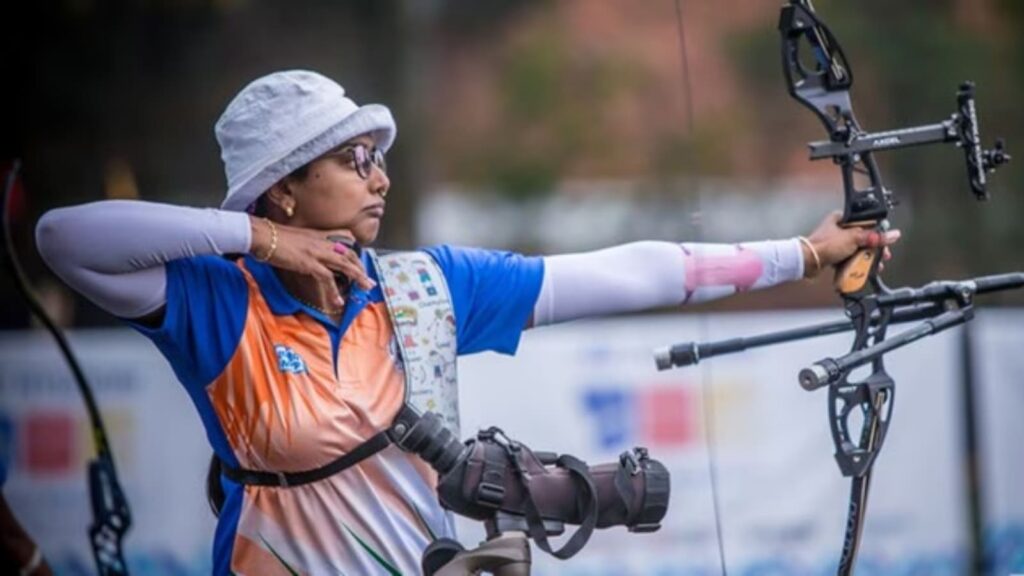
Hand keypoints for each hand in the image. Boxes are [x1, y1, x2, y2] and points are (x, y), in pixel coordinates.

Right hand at [250, 217, 375, 305]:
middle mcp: (321, 242)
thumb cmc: (272, 237)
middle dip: (361, 267)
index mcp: (319, 235)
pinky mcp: (309, 263)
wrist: (262, 235)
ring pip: (345, 265)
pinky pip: (327, 278)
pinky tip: (338, 300)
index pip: (345, 239)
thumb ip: (306, 244)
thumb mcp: (295, 238)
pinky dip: (334, 291)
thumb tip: (308, 256)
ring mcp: (317, 252)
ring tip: (365, 288)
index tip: (360, 262)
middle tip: (368, 280)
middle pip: (349, 254)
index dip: (355, 252)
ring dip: (357, 277)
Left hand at [802, 211, 900, 278]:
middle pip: (863, 238)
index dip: (878, 234)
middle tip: (882, 256)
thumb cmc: (824, 246)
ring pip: (857, 249)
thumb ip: (874, 237)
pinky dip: (856, 263)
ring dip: (866, 258)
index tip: (886, 242)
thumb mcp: (854, 239)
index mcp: (843, 219)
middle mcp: (839, 229)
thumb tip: (892, 234)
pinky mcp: (834, 254)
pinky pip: (849, 258)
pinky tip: (862, 269)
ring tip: (874, 265)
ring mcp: (836, 243)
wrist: (807, 261)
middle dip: (873, 249)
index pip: (867, 224)